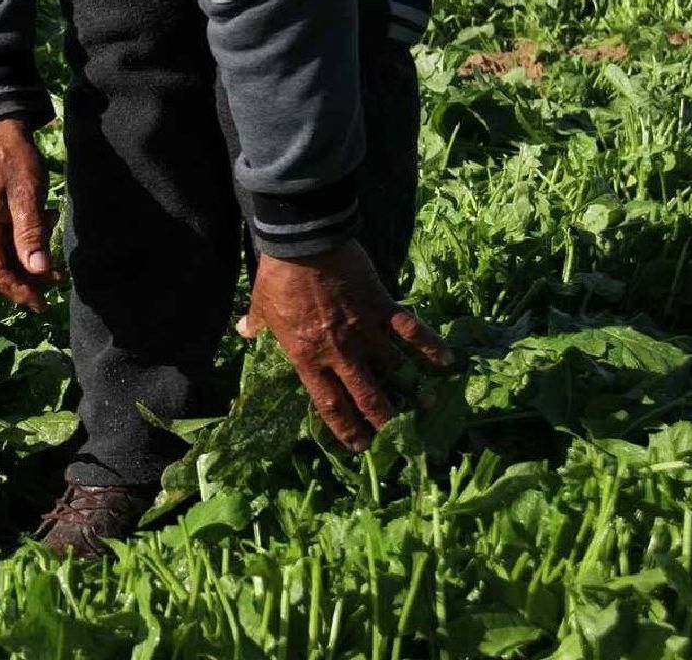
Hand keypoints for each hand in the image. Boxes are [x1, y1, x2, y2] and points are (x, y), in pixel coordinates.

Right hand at [0, 118, 60, 311]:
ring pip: (4, 261)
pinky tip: (47, 235)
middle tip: (57, 283)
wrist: (0, 131)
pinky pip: (6, 246)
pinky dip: (27, 248)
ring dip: (30, 265)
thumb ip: (31, 234)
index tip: (41, 303)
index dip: (17, 291)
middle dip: (27, 282)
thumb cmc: (13, 159)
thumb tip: (39, 271)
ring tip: (58, 266)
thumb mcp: (27, 195)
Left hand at [238, 239, 452, 451]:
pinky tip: (448, 360)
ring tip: (427, 406)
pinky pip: (412, 330)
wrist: (303, 245)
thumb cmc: (278, 278)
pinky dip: (431, 345)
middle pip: (367, 397)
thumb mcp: (261, 305)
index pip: (330, 404)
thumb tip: (243, 331)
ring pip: (394, 369)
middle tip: (396, 438)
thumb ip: (255, 324)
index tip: (359, 447)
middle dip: (383, 421)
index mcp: (307, 358)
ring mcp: (365, 331)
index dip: (346, 429)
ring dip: (414, 389)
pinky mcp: (383, 307)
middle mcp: (340, 353)